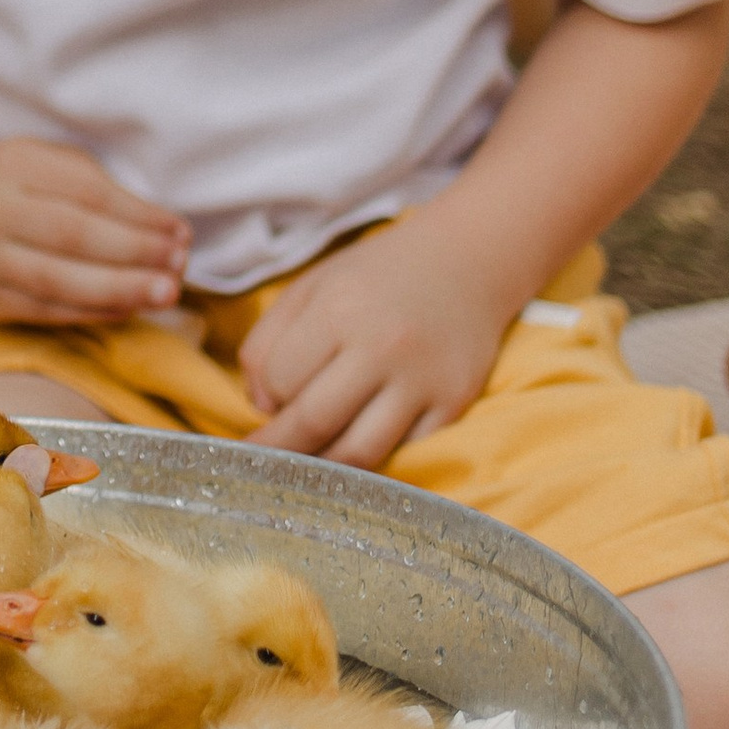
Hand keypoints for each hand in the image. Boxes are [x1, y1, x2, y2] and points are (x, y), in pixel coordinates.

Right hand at [0, 135, 190, 327]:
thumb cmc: (14, 179)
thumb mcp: (48, 161)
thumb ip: (98, 188)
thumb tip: (163, 232)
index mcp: (14, 164)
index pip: (87, 193)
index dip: (139, 215)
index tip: (180, 230)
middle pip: (72, 237)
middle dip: (134, 255)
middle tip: (179, 267)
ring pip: (58, 281)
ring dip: (120, 290)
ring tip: (165, 293)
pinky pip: (45, 310)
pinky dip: (92, 312)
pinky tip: (128, 308)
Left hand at [239, 222, 504, 466]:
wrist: (467, 261)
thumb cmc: (377, 276)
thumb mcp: (311, 287)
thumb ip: (269, 340)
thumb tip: (261, 406)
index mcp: (340, 309)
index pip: (281, 379)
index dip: (267, 398)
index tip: (267, 405)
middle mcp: (383, 346)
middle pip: (315, 422)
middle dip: (281, 449)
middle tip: (264, 464)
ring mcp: (424, 379)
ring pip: (360, 452)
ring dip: (326, 467)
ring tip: (308, 466)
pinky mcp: (456, 402)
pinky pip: (405, 452)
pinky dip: (377, 462)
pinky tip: (358, 453)